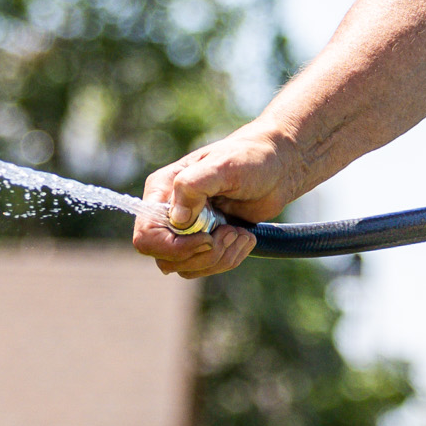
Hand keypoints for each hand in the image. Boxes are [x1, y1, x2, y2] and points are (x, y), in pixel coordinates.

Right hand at [132, 127, 304, 279]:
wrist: (278, 167)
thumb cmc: (250, 158)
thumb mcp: (222, 165)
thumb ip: (193, 186)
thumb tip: (177, 220)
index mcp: (163, 191)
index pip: (147, 235)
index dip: (173, 247)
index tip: (206, 238)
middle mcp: (169, 213)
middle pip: (166, 259)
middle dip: (202, 254)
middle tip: (231, 232)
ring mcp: (187, 231)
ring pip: (187, 268)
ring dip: (219, 257)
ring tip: (240, 233)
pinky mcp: (206, 242)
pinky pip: (207, 266)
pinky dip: (229, 259)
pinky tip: (245, 237)